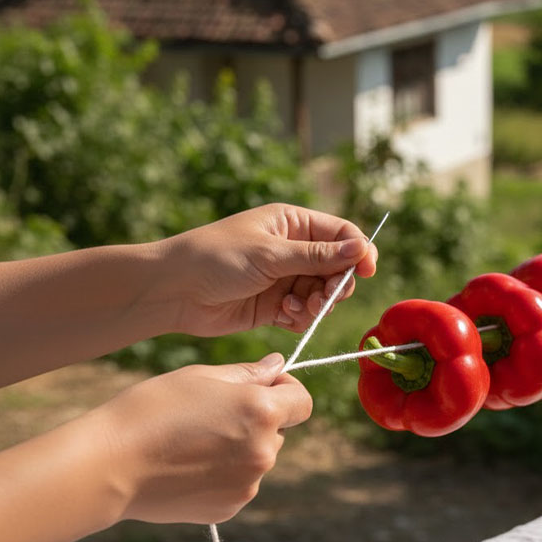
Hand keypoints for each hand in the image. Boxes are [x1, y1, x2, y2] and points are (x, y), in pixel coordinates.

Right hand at [97, 353, 310, 523]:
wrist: (110, 465)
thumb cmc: (153, 410)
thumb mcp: (202, 377)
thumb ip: (249, 374)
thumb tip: (278, 365)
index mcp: (262, 412)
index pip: (302, 401)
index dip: (285, 391)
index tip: (260, 387)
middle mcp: (264, 451)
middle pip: (279, 430)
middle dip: (258, 420)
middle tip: (212, 414)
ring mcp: (249, 483)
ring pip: (258, 456)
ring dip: (241, 447)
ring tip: (194, 441)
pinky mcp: (230, 507)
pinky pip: (240, 482)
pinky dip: (224, 473)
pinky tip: (189, 465)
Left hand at [159, 203, 377, 335]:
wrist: (174, 291)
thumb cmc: (216, 258)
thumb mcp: (270, 254)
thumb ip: (318, 256)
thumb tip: (361, 247)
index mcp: (292, 224)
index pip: (342, 233)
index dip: (359, 251)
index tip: (368, 271)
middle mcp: (293, 250)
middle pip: (338, 268)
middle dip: (336, 285)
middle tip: (324, 297)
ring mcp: (285, 278)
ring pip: (323, 294)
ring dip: (318, 305)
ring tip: (296, 307)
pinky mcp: (275, 305)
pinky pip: (305, 313)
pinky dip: (302, 318)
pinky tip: (284, 316)